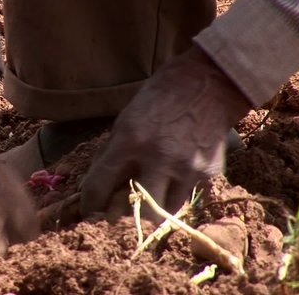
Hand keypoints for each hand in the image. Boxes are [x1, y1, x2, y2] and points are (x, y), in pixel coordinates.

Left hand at [80, 46, 251, 222]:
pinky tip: (175, 175)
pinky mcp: (208, 172)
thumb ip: (113, 153)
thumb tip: (97, 184)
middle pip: (137, 212)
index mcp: (130, 140)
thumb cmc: (160, 97)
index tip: (89, 210)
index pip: (100, 184)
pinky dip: (176, 192)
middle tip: (121, 210)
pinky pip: (187, 197)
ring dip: (154, 206)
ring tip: (151, 193)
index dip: (90, 203)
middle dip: (127, 216)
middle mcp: (158, 157)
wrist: (208, 83)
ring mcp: (186, 167)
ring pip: (165, 211)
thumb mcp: (127, 119)